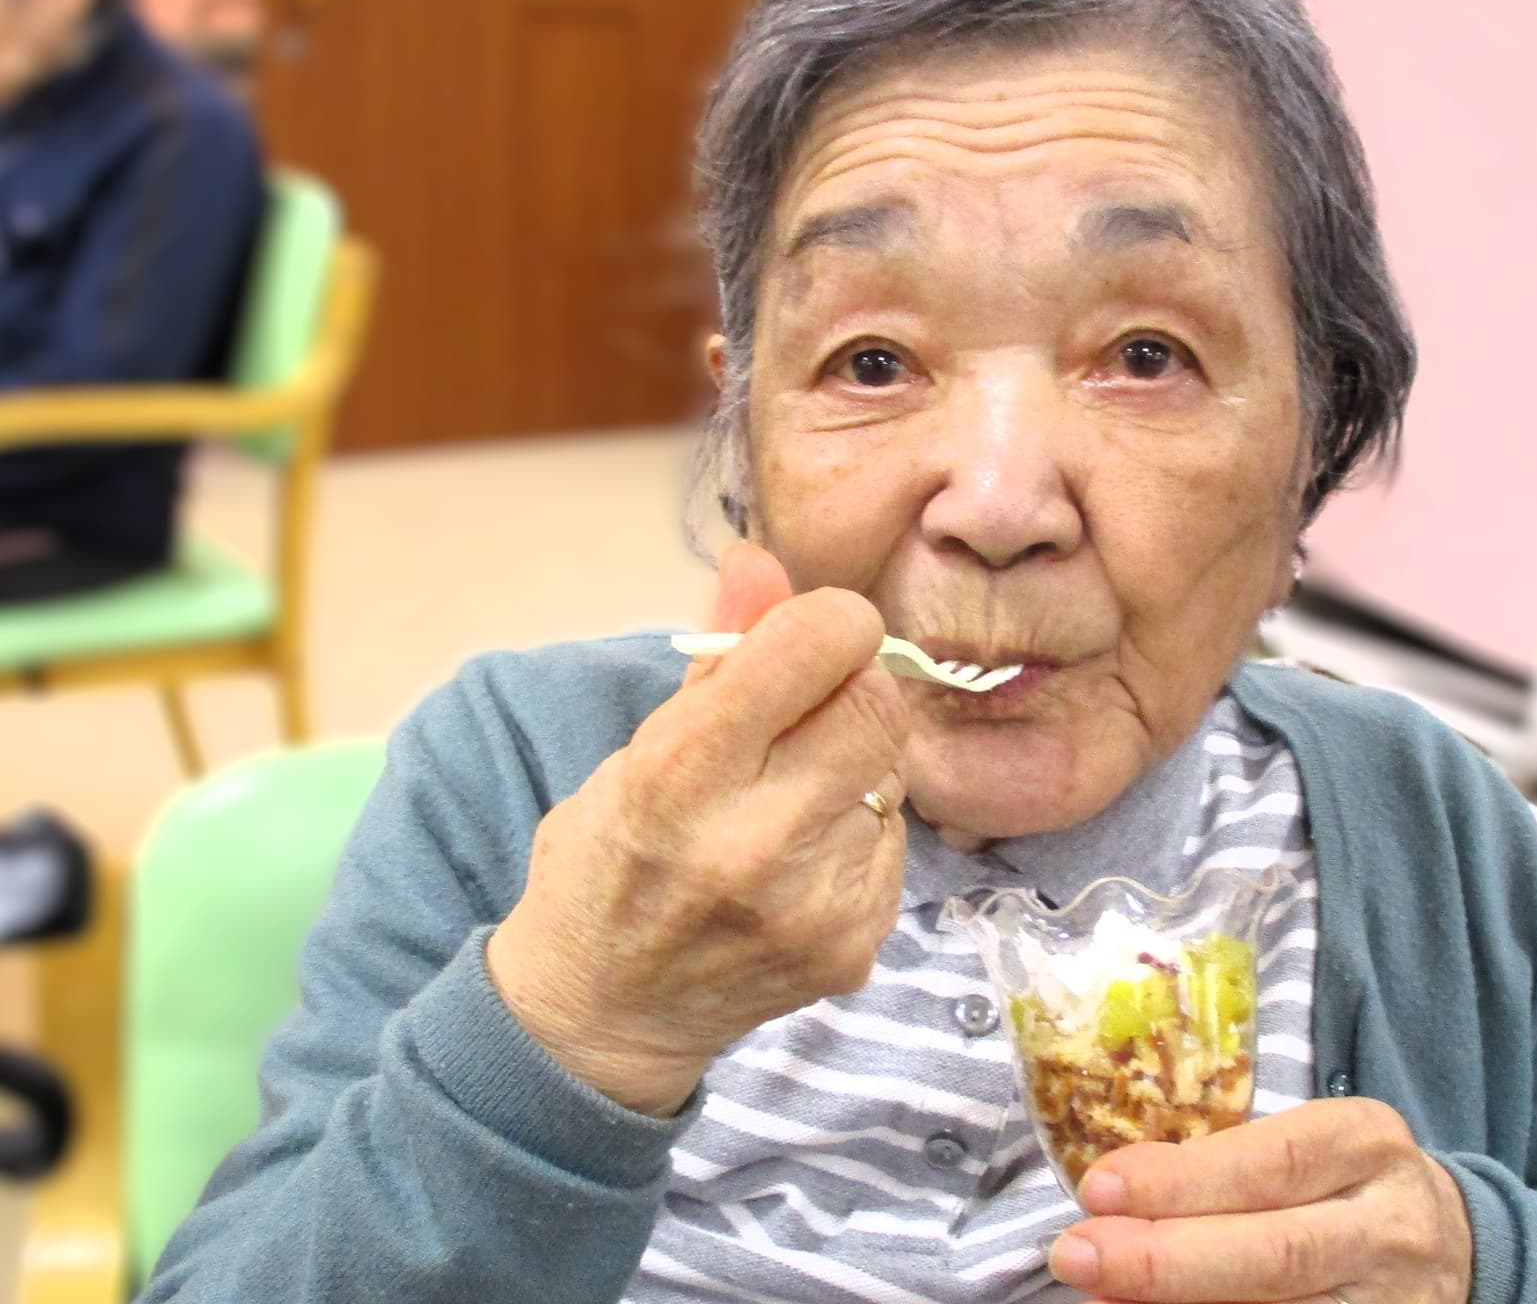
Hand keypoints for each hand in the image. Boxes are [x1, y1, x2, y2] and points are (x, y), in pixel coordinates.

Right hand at [486, 541, 907, 1114]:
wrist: (603, 1018)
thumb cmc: (609, 863)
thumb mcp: (637, 749)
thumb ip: (717, 657)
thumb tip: (761, 559)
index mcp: (680, 773)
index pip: (816, 645)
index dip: (829, 622)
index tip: (813, 635)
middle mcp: (753, 841)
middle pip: (877, 705)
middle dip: (852, 687)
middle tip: (809, 710)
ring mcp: (813, 904)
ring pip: (892, 771)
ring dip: (856, 764)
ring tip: (789, 797)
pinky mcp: (855, 946)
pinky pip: (893, 840)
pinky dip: (860, 830)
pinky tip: (803, 857)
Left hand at [1048, 1099, 1472, 1302]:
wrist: (1448, 1244)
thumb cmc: (1342, 1184)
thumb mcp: (1307, 1147)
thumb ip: (1225, 1163)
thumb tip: (1113, 1196)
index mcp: (1366, 1143)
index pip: (1272, 1161)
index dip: (1183, 1180)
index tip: (1099, 1187)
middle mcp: (1389, 1225)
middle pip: (1277, 1252)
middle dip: (1167, 1258)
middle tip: (1078, 1255)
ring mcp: (1392, 1303)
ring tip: (1103, 1300)